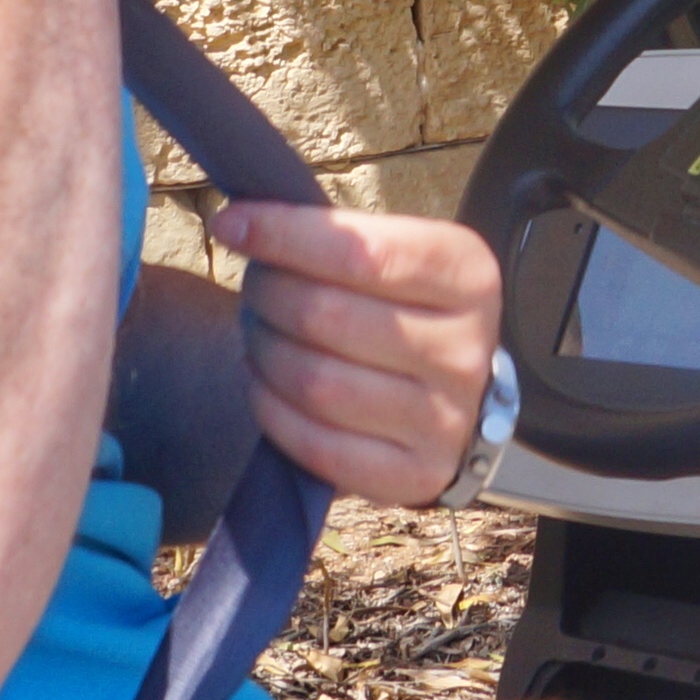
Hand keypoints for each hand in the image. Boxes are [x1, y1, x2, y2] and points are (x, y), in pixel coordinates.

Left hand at [213, 203, 505, 508]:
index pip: (360, 252)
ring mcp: (446, 420)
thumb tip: (241, 222)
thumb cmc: (407, 309)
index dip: (284, 235)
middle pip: (328, 316)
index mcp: (468, 276)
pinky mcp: (416, 477)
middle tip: (254, 286)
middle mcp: (466, 350)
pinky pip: (318, 445)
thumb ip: (337, 238)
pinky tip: (265, 384)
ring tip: (259, 333)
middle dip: (268, 294)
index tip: (231, 224)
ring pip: (317, 383)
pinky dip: (273, 410)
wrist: (456, 395)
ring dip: (265, 352)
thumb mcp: (399, 256)